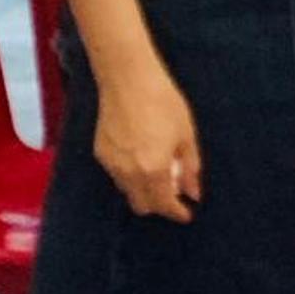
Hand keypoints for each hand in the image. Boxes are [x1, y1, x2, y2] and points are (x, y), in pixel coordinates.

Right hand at [95, 57, 201, 220]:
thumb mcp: (185, 135)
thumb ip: (190, 168)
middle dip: (159, 204)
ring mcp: (111, 165)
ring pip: (128, 191)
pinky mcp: (100, 154)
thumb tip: (194, 192)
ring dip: (143, 189)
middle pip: (142, 205)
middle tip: (174, 192)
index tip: (187, 213)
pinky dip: (130, 174)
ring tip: (159, 169)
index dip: (177, 212)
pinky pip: (117, 175)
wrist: (129, 80)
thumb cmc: (163, 103)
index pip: (164, 205)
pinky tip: (141, 155)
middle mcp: (129, 174)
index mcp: (153, 170)